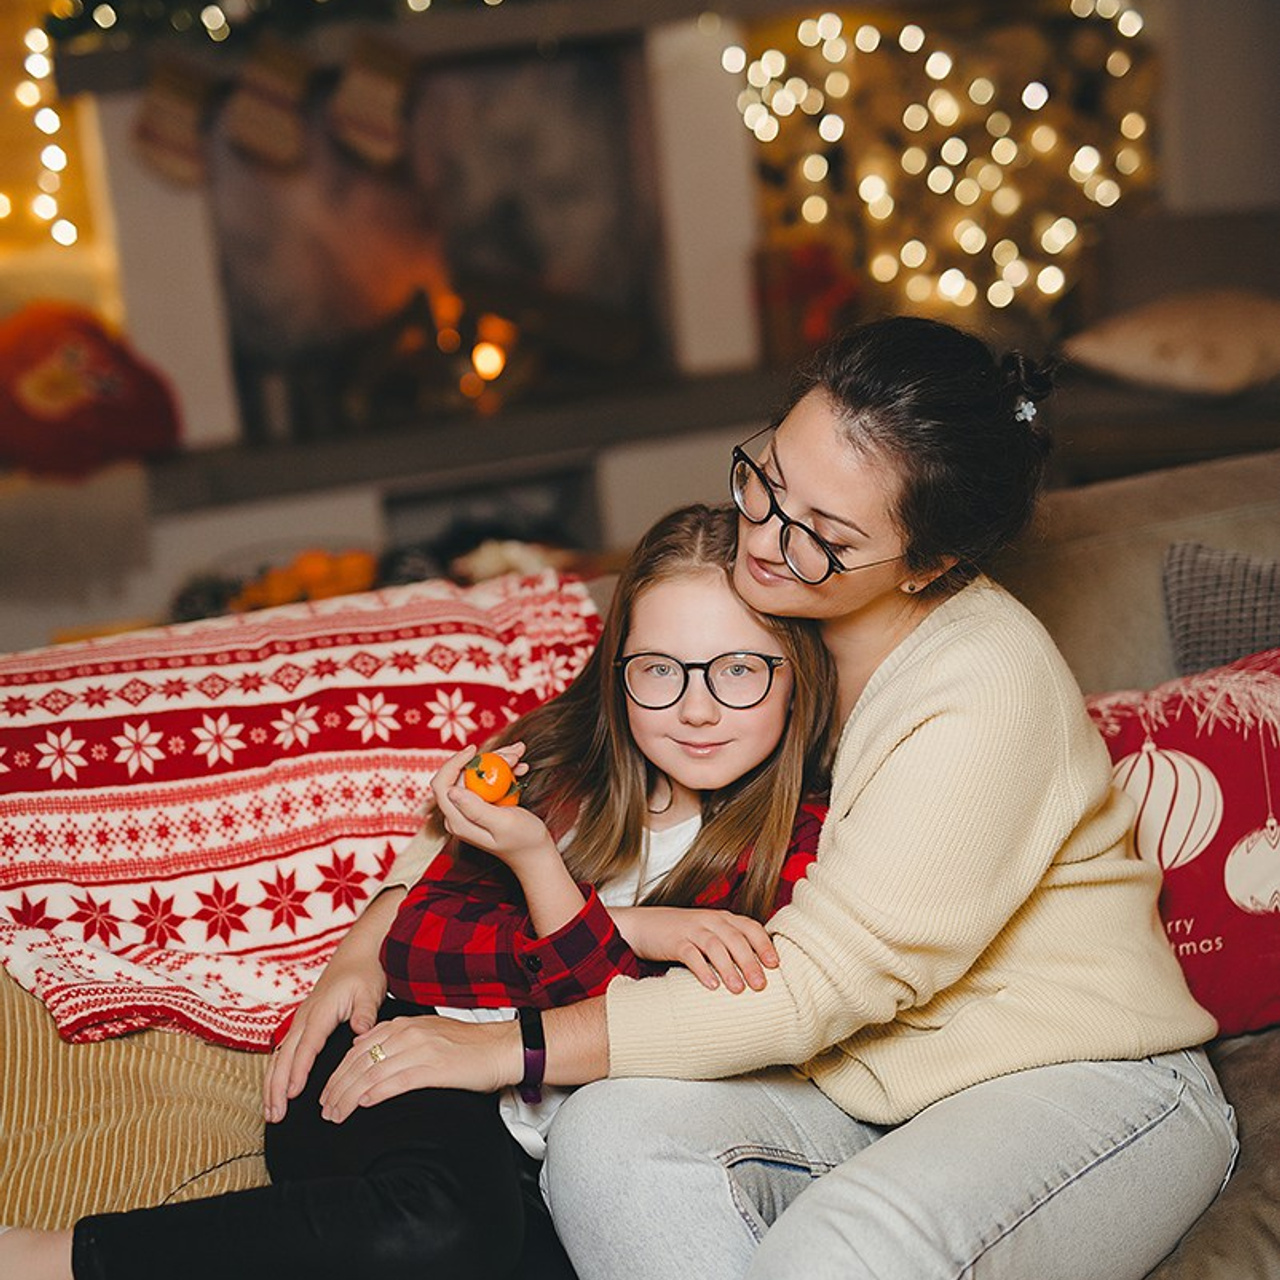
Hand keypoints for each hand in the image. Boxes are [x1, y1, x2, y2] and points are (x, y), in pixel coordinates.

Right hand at [263, 888, 400, 1122]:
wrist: (359, 952)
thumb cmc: (365, 972)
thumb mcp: (369, 990)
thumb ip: (364, 1013)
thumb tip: (360, 1031)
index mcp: (321, 1011)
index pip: (306, 1046)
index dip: (298, 1071)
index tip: (292, 1094)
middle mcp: (305, 1017)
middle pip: (285, 1056)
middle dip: (277, 1086)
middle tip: (275, 1115)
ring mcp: (301, 1019)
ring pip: (280, 1056)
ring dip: (272, 1084)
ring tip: (270, 1112)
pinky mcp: (304, 1022)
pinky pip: (285, 1051)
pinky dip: (278, 1072)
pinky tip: (277, 1090)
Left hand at [318, 1014, 522, 1122]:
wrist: (500, 1047)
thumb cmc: (467, 1045)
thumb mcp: (426, 1032)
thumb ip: (395, 1038)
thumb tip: (364, 1049)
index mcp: (404, 1024)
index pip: (358, 1049)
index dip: (338, 1072)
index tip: (327, 1092)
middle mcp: (408, 1034)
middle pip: (359, 1062)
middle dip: (337, 1088)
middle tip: (325, 1109)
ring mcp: (420, 1050)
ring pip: (372, 1074)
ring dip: (349, 1097)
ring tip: (337, 1114)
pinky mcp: (433, 1068)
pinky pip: (396, 1082)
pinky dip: (375, 1094)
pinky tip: (363, 1105)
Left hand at [432, 743, 558, 875]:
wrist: (535, 852)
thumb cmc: (523, 841)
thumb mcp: (503, 823)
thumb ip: (476, 809)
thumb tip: (451, 791)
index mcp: (458, 821)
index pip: (442, 785)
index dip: (454, 762)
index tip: (474, 750)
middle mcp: (459, 814)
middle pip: (463, 774)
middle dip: (487, 759)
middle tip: (512, 753)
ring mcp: (470, 808)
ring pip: (477, 773)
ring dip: (499, 761)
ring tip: (519, 755)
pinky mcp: (482, 804)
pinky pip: (488, 779)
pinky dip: (504, 770)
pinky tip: (520, 767)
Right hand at [610, 906, 778, 993]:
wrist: (643, 925)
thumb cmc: (682, 934)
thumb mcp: (709, 933)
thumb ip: (730, 944)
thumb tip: (758, 970)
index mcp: (722, 918)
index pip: (749, 926)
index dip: (764, 944)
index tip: (775, 965)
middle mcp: (710, 920)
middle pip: (735, 939)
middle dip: (750, 962)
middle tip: (760, 985)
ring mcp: (691, 929)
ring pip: (715, 946)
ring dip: (729, 968)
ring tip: (738, 989)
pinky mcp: (674, 941)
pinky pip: (690, 954)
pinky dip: (702, 970)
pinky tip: (711, 985)